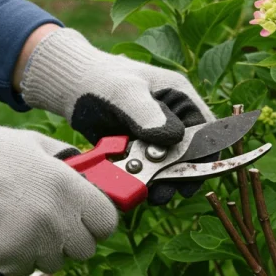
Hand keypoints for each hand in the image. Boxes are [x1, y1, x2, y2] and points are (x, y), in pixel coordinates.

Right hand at [0, 109, 117, 275]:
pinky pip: (24, 270)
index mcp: (70, 189)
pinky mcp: (8, 261)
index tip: (87, 219)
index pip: (107, 223)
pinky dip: (15, 259)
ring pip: (54, 263)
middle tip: (51, 224)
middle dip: (71, 240)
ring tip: (19, 226)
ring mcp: (34, 243)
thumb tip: (87, 171)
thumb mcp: (36, 146)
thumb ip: (67, 161)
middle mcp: (58, 219)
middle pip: (85, 249)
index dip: (97, 222)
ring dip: (42, 250)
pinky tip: (0, 235)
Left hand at [20, 28, 215, 204]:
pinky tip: (132, 186)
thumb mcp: (124, 91)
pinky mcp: (139, 149)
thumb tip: (170, 139)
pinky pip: (148, 170)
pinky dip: (143, 180)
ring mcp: (155, 136)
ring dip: (161, 182)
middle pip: (188, 153)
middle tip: (166, 192)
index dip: (205, 155)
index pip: (205, 130)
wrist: (69, 87)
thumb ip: (147, 113)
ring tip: (150, 194)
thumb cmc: (100, 80)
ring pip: (169, 166)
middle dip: (179, 175)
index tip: (192, 176)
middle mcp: (173, 118)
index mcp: (180, 97)